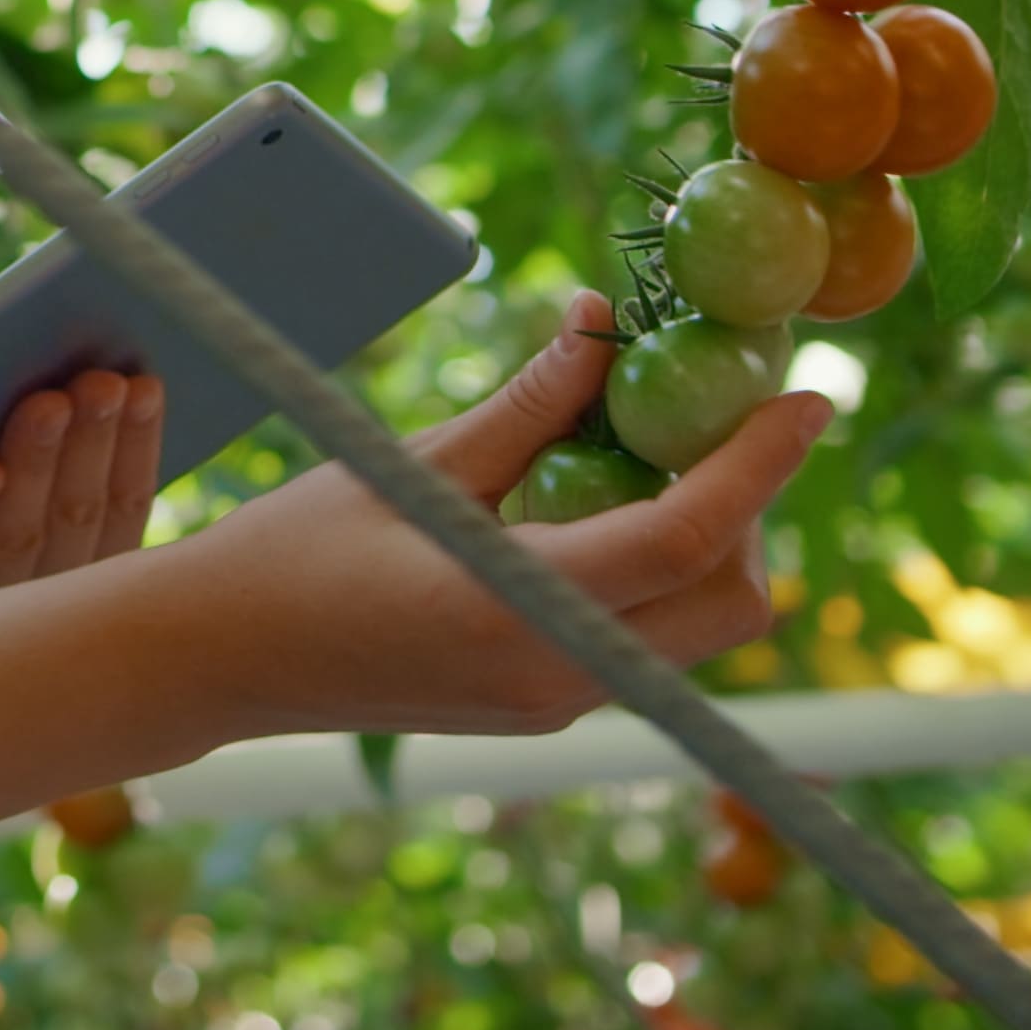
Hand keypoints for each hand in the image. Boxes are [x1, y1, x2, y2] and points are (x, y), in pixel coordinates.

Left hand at [0, 366, 166, 618]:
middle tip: (102, 381)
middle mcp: (37, 616)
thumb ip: (41, 485)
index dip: (135, 449)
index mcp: (76, 594)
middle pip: (73, 519)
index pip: (119, 515)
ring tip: (49, 403)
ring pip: (17, 538)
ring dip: (38, 466)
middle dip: (92, 444)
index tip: (145, 384)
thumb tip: (66, 390)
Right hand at [161, 291, 826, 741]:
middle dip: (750, 507)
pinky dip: (655, 565)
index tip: (810, 397)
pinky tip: (597, 498)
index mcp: (519, 612)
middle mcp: (558, 677)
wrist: (220, 661)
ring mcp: (555, 702)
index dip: (760, 465)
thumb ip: (528, 407)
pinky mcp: (544, 702)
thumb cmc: (293, 553)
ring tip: (648, 449)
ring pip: (698, 629)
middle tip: (716, 416)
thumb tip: (606, 327)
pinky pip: (645, 636)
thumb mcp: (411, 463)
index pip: (686, 540)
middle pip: (729, 603)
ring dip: (706, 538)